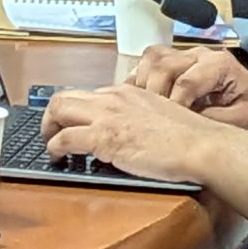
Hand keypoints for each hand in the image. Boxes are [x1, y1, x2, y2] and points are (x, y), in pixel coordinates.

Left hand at [40, 84, 220, 183]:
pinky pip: (64, 139)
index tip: (73, 122)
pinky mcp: (103, 138)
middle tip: (52, 131)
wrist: (199, 145)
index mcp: (127, 91)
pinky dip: (54, 147)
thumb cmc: (187, 136)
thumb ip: (138, 115)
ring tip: (49, 144)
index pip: (89, 95)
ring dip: (48, 127)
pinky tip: (57, 157)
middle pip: (66, 97)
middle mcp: (112, 98)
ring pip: (59, 110)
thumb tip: (127, 129)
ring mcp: (106, 116)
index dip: (77, 111)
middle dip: (53, 115)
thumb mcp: (159, 113)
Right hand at [128, 44, 247, 136]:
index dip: (173, 105)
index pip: (185, 81)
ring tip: (142, 107)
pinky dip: (140, 80)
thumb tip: (180, 126)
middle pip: (162, 63)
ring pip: (152, 58)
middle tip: (151, 118)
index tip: (168, 125)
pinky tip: (139, 100)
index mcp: (219, 64)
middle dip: (153, 92)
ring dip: (142, 82)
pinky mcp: (178, 63)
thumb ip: (210, 121)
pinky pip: (149, 63)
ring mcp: (187, 56)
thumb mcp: (239, 122)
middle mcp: (201, 55)